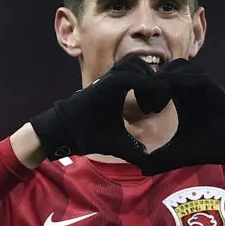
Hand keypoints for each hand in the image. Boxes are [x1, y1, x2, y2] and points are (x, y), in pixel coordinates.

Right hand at [29, 57, 170, 162]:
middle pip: (144, 66)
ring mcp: (108, 80)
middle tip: (156, 108)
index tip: (156, 110)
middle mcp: (115, 80)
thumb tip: (147, 159)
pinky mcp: (103, 85)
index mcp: (120, 88)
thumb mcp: (120, 143)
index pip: (145, 76)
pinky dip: (140, 85)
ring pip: (136, 65)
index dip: (157, 90)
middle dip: (156, 85)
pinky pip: (126, 76)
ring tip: (149, 107)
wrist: (67, 135)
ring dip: (149, 82)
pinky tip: (144, 106)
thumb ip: (135, 148)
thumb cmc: (90, 135)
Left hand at [142, 59, 224, 173]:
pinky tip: (166, 102)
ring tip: (154, 107)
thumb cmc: (211, 146)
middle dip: (149, 84)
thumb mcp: (179, 153)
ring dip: (161, 81)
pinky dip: (177, 82)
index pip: (155, 81)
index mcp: (179, 96)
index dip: (143, 91)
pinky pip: (192, 75)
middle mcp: (188, 85)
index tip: (138, 113)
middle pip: (161, 70)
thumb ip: (161, 158)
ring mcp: (200, 83)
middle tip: (143, 108)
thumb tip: (142, 169)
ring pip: (175, 67)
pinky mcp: (210, 85)